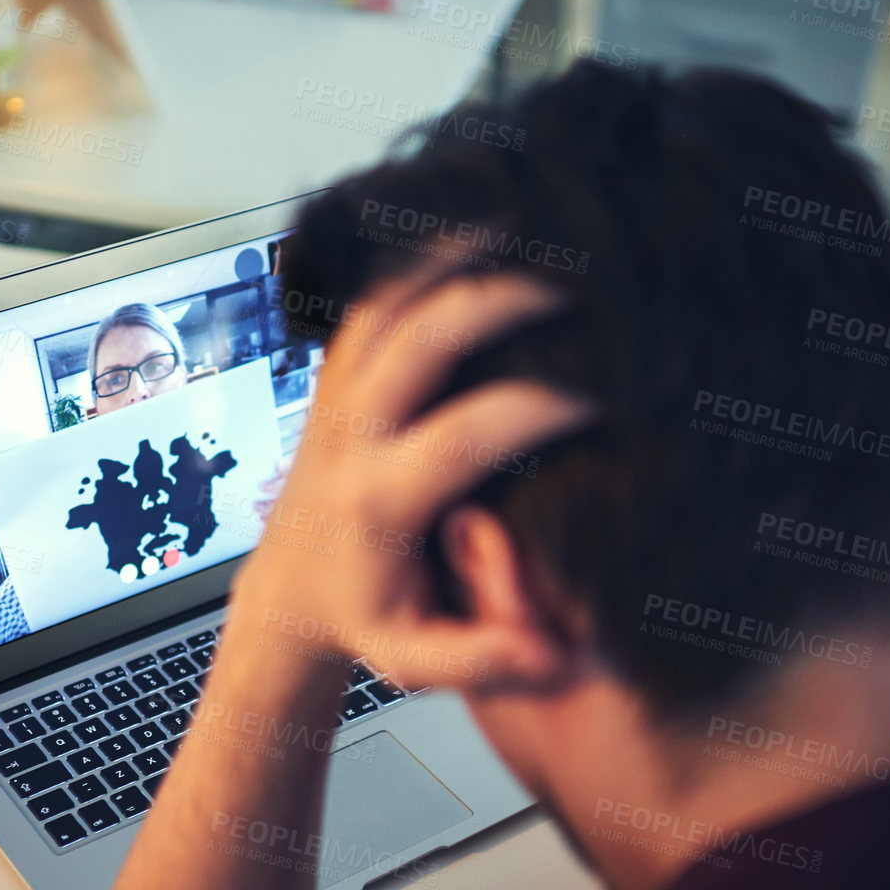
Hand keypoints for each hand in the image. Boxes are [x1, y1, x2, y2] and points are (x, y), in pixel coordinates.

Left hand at [228, 272, 593, 689]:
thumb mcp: (417, 661)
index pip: (463, 436)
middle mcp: (349, 437)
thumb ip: (484, 659)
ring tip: (528, 227)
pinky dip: (418, 261)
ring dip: (454, 260)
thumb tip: (556, 657)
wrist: (287, 592)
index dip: (536, 409)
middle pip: (418, 340)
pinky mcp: (332, 379)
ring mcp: (333, 399)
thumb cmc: (362, 620)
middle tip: (576, 283)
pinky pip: (369, 301)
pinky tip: (471, 233)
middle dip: (498, 301)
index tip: (603, 397)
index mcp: (376, 502)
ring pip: (386, 303)